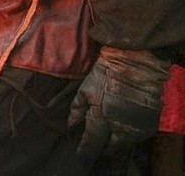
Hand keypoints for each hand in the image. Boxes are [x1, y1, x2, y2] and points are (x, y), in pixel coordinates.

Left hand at [68, 46, 169, 160]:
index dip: (84, 150)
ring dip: (114, 142)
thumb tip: (70, 125)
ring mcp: (136, 128)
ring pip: (123, 145)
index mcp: (101, 119)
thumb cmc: (105, 74)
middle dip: (100, 148)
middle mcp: (119, 128)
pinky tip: (120, 128)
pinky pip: (136, 138)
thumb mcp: (85, 90)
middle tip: (94, 144)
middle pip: (109, 149)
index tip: (79, 153)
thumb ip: (76, 110)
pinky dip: (127, 136)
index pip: (91, 143)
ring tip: (106, 136)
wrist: (135, 65)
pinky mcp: (148, 126)